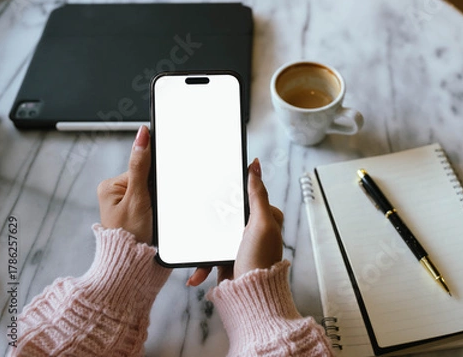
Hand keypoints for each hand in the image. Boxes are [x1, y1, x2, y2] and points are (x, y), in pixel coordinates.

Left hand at [97, 125, 152, 243]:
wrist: (135, 267)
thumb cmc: (131, 237)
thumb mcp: (138, 198)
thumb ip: (141, 165)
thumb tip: (142, 135)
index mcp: (110, 186)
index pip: (141, 168)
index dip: (154, 179)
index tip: (156, 192)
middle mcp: (118, 194)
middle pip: (149, 180)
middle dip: (157, 193)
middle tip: (152, 211)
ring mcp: (129, 206)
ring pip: (155, 192)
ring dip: (160, 204)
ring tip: (153, 220)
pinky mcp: (140, 216)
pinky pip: (156, 204)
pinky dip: (161, 211)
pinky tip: (156, 222)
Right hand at [187, 158, 283, 285]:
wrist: (250, 296)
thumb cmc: (260, 260)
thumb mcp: (261, 222)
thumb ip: (257, 194)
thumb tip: (256, 166)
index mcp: (267, 218)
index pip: (248, 196)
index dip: (232, 191)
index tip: (215, 185)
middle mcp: (255, 231)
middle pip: (227, 215)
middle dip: (212, 222)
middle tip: (201, 220)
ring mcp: (240, 245)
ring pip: (215, 236)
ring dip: (203, 247)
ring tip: (195, 251)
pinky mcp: (228, 260)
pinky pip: (210, 256)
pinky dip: (202, 265)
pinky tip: (196, 273)